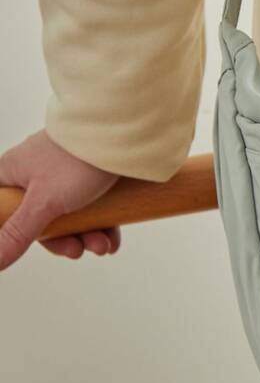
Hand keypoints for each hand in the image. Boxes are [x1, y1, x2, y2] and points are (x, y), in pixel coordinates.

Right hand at [0, 129, 121, 270]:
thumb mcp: (44, 203)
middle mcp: (36, 171)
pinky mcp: (93, 173)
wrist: (124, 130)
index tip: (43, 244)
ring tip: (105, 246)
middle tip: (80, 251)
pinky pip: (93, 206)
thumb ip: (18, 233)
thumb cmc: (76, 161)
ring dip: (87, 236)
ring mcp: (66, 172)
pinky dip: (102, 225)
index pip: (5, 211)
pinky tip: (112, 240)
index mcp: (12, 172)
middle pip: (42, 218)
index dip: (20, 235)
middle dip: (64, 240)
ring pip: (72, 214)